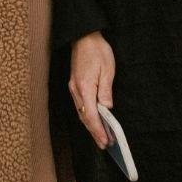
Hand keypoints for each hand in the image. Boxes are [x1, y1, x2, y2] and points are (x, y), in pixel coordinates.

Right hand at [68, 31, 114, 147]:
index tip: (105, 142)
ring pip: (81, 113)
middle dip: (94, 132)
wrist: (84, 36)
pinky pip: (80, 106)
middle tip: (105, 145)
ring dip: (91, 126)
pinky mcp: (74, 85)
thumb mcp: (107, 70)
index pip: (91, 116)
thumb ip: (106, 92)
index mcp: (85, 87)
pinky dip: (87, 116)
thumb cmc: (98, 51)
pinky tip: (94, 120)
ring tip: (101, 137)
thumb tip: (107, 110)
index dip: (98, 131)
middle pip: (84, 117)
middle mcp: (76, 90)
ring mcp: (73, 88)